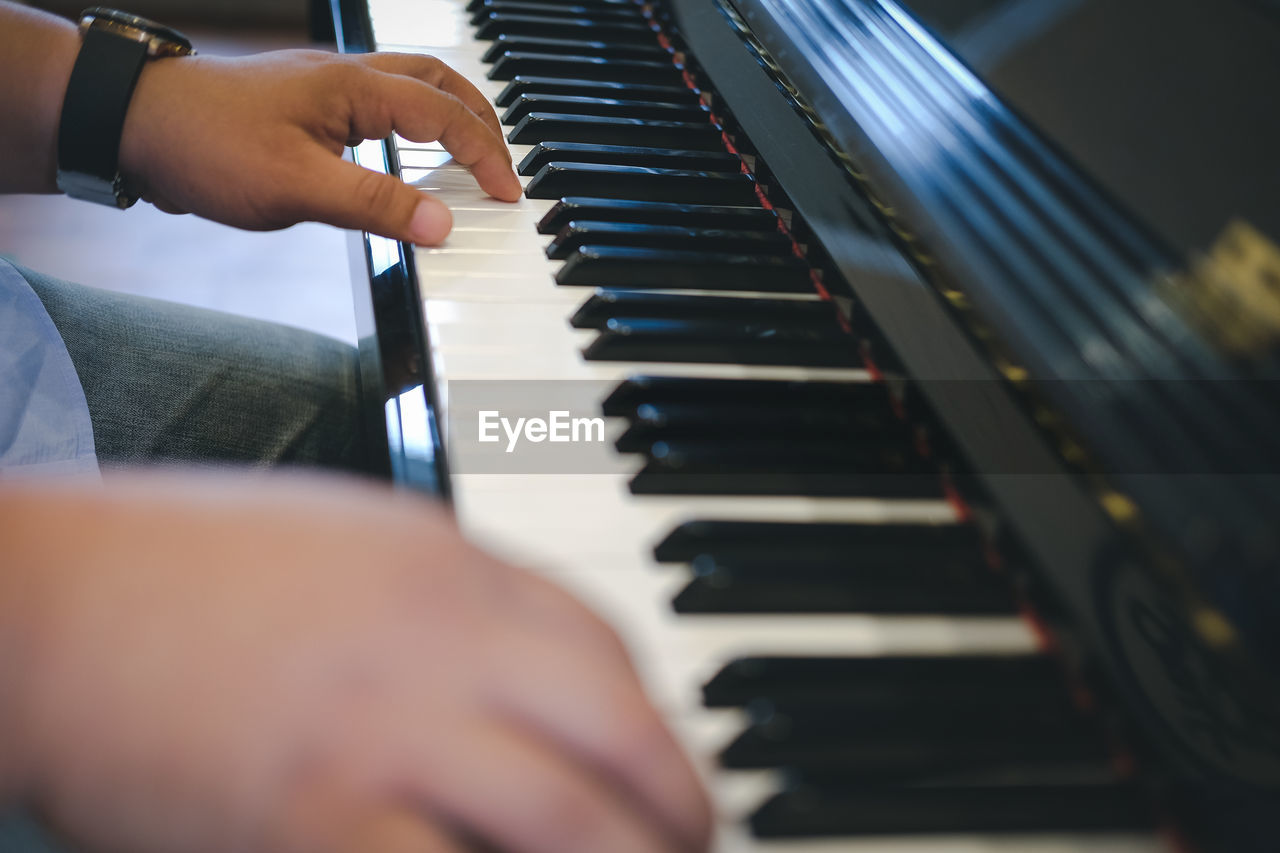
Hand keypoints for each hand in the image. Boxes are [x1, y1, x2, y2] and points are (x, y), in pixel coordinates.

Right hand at [0, 472, 709, 852]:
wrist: (55, 602)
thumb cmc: (191, 568)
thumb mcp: (354, 541)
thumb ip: (453, 597)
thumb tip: (533, 661)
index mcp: (449, 570)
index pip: (606, 647)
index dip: (657, 718)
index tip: (668, 766)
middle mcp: (437, 646)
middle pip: (617, 733)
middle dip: (678, 806)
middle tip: (695, 845)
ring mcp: (383, 736)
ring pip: (562, 822)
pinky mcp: (316, 822)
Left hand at [117, 50, 521, 244]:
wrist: (132, 122)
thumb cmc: (206, 145)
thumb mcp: (298, 186)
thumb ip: (376, 206)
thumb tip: (444, 225)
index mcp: (354, 87)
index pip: (444, 114)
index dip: (484, 154)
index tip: (507, 194)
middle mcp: (345, 77)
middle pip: (437, 80)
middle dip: (481, 118)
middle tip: (502, 163)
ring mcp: (323, 87)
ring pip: (408, 85)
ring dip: (448, 115)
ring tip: (468, 155)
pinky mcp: (304, 104)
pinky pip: (376, 104)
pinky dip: (409, 126)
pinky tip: (401, 158)